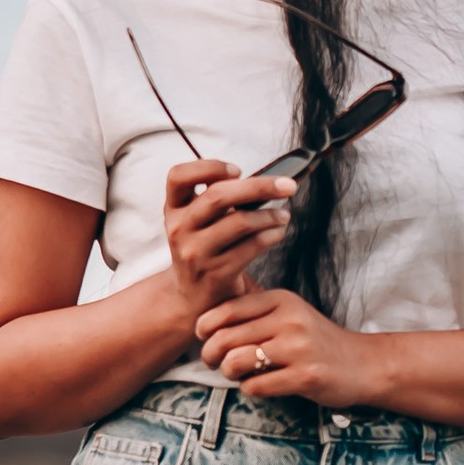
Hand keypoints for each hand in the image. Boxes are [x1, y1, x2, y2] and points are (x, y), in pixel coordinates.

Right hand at [162, 157, 294, 323]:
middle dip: (259, 186)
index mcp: (174, 209)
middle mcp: (179, 229)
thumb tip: (262, 179)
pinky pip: (251, 247)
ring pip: (240, 222)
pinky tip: (278, 232)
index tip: (237, 170)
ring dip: (270, 215)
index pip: (178, 176)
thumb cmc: (204, 248)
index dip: (208, 167)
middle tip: (289, 185)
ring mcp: (195, 253)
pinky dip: (271, 235)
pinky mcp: (216, 274)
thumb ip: (216, 197)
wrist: (192, 297)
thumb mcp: (197, 220)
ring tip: (284, 215)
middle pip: (218, 196)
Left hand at [196, 288, 377, 406]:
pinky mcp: (305, 377)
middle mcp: (289, 320)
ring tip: (238, 374)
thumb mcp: (289, 314)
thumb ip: (254, 312)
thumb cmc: (316, 341)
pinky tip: (260, 385)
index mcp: (281, 300)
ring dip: (229, 373)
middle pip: (225, 338)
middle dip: (211, 354)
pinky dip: (250, 389)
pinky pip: (256, 386)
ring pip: (236, 362)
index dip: (204, 327)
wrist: (362, 364)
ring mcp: (299, 349)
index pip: (226, 310)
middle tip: (215, 362)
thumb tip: (205, 321)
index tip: (204, 338)